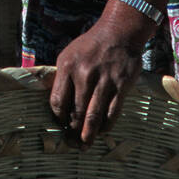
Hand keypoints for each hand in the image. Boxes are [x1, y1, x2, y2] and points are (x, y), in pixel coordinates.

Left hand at [49, 18, 144, 144]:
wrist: (118, 32)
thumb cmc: (90, 46)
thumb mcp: (69, 55)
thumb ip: (62, 78)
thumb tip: (57, 108)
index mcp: (67, 66)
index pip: (57, 101)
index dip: (58, 119)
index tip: (60, 127)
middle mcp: (84, 74)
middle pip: (75, 112)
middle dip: (72, 132)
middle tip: (71, 145)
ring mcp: (104, 80)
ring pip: (93, 116)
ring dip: (88, 135)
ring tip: (84, 146)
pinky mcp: (121, 85)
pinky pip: (112, 112)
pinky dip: (106, 125)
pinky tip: (102, 131)